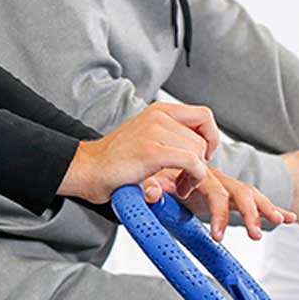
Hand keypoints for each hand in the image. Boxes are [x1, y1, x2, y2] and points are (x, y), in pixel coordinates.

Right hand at [62, 101, 221, 204]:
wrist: (88, 170)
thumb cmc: (115, 160)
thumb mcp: (147, 137)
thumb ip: (172, 136)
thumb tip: (201, 146)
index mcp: (159, 111)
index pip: (203, 115)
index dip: (210, 136)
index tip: (204, 154)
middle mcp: (158, 117)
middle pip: (202, 138)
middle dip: (201, 162)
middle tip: (186, 179)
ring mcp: (155, 132)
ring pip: (198, 151)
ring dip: (195, 174)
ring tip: (179, 185)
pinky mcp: (153, 151)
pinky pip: (192, 162)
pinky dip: (193, 178)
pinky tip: (181, 188)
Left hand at [144, 165, 294, 241]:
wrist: (157, 161)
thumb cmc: (155, 172)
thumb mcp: (149, 179)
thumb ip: (150, 186)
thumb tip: (150, 192)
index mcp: (199, 174)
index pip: (216, 193)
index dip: (219, 214)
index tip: (217, 236)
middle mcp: (217, 177)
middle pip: (241, 192)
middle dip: (251, 213)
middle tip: (256, 234)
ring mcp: (225, 185)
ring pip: (251, 195)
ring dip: (267, 209)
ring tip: (280, 221)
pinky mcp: (230, 194)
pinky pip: (254, 199)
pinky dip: (272, 208)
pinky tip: (289, 218)